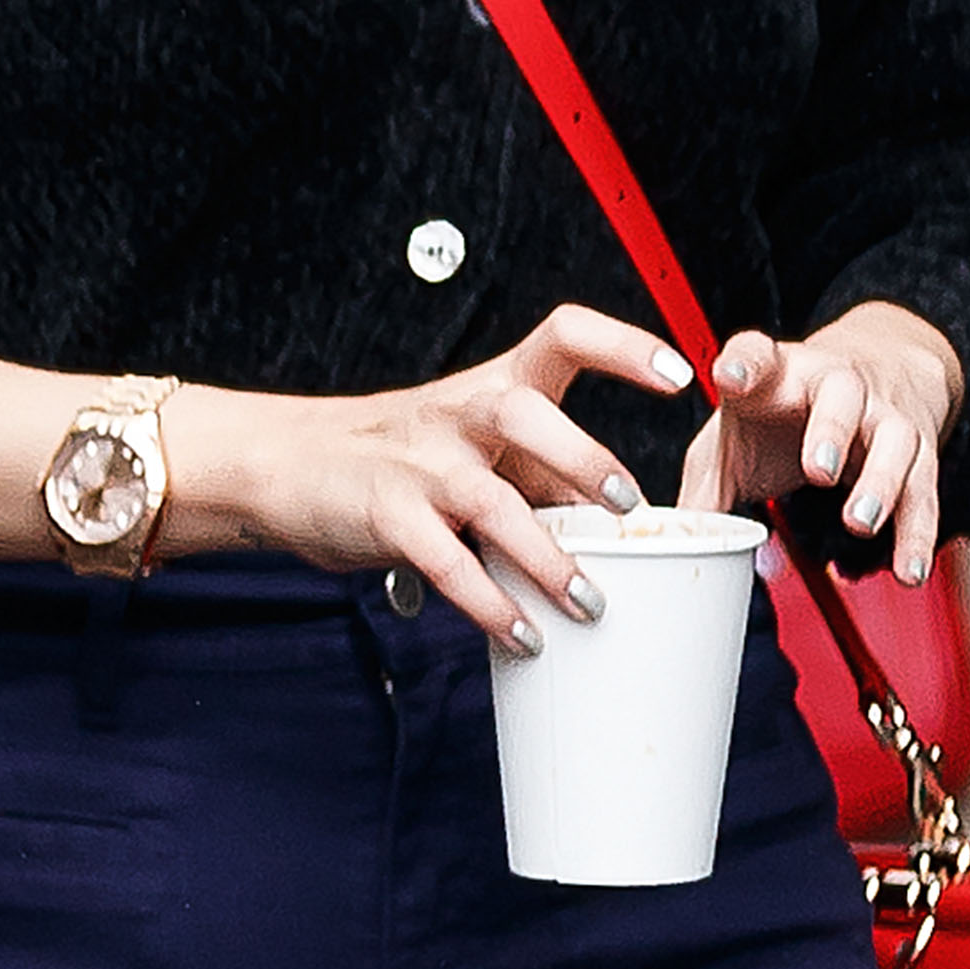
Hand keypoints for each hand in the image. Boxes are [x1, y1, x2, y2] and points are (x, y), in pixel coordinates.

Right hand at [189, 305, 684, 655]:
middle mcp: (460, 414)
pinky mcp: (387, 517)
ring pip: (491, 502)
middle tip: (630, 506)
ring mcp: (421, 465)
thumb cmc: (406, 453)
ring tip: (592, 604)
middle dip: (583, 458)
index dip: (622, 345)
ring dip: (548, 557)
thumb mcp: (476, 442)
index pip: (564, 334)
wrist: (290, 461)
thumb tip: (619, 529)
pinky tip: (525, 634)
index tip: (679, 373)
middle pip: (525, 413)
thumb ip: (541, 473)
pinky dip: (490, 603)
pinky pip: (446, 563)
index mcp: (495, 383)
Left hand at [680, 304, 961, 585]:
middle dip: (831, 429)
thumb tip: (686, 550)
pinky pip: (924, 488)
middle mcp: (835, 383)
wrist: (874, 369)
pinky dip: (917, 532)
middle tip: (818, 470)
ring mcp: (881, 413)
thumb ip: (705, 495)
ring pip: (894, 437)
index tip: (731, 375)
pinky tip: (908, 569)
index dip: (745, 362)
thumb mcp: (732, 439)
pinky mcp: (916, 447)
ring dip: (880, 480)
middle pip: (842, 391)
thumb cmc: (782, 412)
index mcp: (777, 372)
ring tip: (859, 522)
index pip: (758, 354)